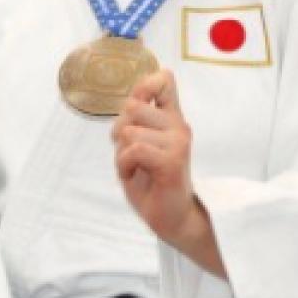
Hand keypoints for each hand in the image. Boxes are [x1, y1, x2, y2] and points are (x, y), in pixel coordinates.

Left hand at [111, 71, 221, 275]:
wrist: (171, 216)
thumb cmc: (151, 181)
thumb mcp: (138, 144)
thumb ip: (136, 120)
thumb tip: (131, 98)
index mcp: (171, 118)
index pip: (163, 80)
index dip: (143, 86)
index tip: (138, 109)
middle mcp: (178, 125)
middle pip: (133, 105)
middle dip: (120, 131)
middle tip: (131, 153)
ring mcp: (178, 142)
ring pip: (130, 130)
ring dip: (122, 154)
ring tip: (135, 168)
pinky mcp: (172, 160)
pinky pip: (134, 149)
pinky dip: (125, 165)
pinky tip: (135, 175)